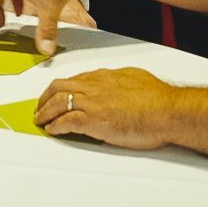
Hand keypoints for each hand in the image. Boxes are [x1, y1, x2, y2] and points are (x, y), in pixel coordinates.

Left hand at [36, 68, 176, 147]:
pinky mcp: (92, 120)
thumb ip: (122, 83)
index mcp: (106, 76)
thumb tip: (120, 88)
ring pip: (58, 101)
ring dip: (45, 111)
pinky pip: (65, 121)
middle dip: (46, 96)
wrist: (167, 110)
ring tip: (40, 119)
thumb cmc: (159, 99)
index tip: (59, 93)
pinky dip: (55, 126)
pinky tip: (52, 130)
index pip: (77, 79)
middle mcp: (95, 85)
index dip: (64, 87)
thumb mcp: (137, 80)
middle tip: (41, 105)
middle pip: (60, 86)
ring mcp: (92, 102)